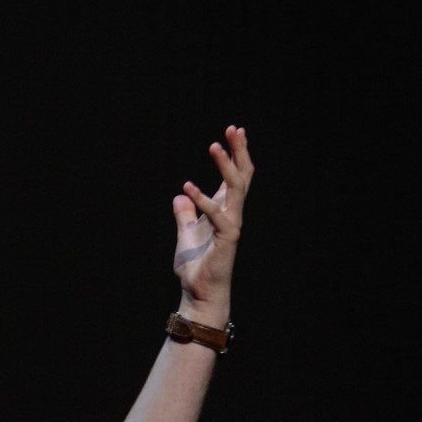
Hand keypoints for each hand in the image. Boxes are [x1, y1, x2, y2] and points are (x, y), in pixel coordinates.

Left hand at [172, 124, 252, 322]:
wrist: (198, 293)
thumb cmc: (196, 267)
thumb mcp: (185, 235)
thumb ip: (184, 216)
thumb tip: (179, 198)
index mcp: (223, 211)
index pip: (234, 177)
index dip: (235, 154)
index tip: (233, 132)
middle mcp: (231, 215)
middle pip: (242, 176)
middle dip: (239, 152)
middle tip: (235, 129)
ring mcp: (231, 225)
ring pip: (235, 189)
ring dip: (226, 166)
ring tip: (215, 146)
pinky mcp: (226, 239)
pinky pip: (216, 215)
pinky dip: (202, 200)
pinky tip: (187, 188)